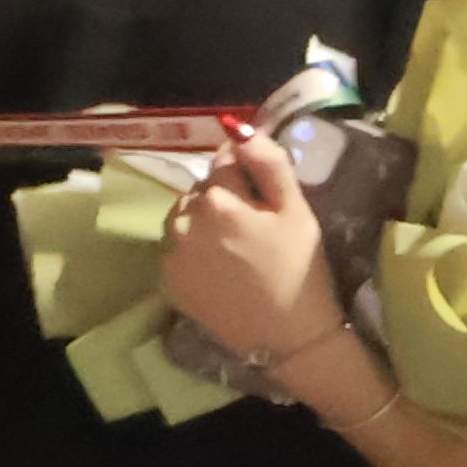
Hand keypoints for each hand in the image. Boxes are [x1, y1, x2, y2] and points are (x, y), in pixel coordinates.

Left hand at [164, 131, 348, 378]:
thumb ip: (268, 162)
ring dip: (202, 222)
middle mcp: (185, 221)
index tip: (262, 194)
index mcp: (218, 199)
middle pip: (201, 188)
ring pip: (184, 216)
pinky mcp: (168, 281)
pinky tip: (219, 268)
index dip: (246, 172)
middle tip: (253, 227)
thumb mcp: (296, 210)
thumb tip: (239, 128)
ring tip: (233, 248)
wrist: (287, 338)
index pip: (225, 159)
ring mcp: (172, 253)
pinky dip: (193, 250)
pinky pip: (176, 248)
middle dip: (222, 197)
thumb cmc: (299, 269)